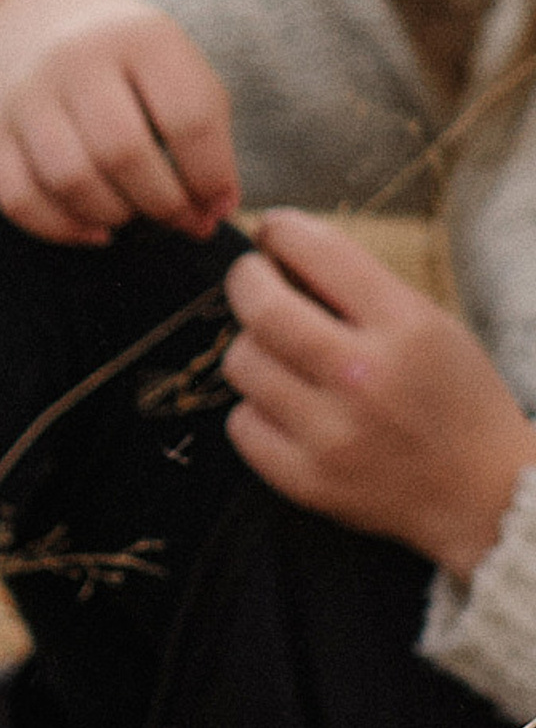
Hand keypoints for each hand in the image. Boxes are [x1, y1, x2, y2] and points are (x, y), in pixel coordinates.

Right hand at [0, 0, 239, 246]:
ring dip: (113, 217)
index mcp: (143, 38)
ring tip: (135, 217)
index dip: (211, 176)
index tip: (218, 206)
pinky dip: (63, 229)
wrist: (40, 24)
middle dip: (163, 204)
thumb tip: (210, 214)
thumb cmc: (128, 63)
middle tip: (179, 220)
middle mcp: (77, 60)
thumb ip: (205, 136)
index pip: (189, 118)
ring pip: (70, 180)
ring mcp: (27, 96)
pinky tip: (94, 230)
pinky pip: (20, 199)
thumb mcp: (176, 70)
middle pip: (123, 153)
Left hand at [224, 209, 535, 576]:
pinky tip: (288, 409)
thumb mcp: (433, 327)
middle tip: (251, 278)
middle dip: (245, 280)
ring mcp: (331, 432)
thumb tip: (281, 252)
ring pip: (242, 362)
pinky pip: (241, 421)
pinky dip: (256, 408)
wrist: (486, 496)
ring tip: (283, 355)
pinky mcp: (305, 478)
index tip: (272, 232)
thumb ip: (362, 291)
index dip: (282, 231)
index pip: (321, 253)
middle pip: (261, 308)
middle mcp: (364, 376)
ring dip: (253, 349)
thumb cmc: (456, 401)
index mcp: (406, 328)